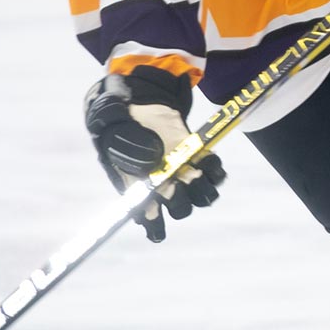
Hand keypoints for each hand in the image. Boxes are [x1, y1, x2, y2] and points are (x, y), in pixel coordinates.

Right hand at [83, 67, 223, 241]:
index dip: (155, 225)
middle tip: (175, 183)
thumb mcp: (114, 134)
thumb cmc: (121, 124)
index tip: (157, 225)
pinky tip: (207, 158)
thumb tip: (149, 162)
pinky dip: (215, 169)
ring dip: (201, 189)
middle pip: (180, 208)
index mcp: (139, 187)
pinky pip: (214, 172)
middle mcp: (164, 185)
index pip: (148, 216)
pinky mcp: (198, 157)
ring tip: (193, 173)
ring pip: (200, 196)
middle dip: (180, 202)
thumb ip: (127, 148)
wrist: (139, 104)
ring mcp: (182, 172)